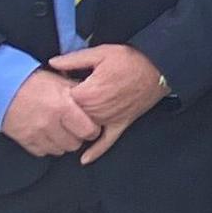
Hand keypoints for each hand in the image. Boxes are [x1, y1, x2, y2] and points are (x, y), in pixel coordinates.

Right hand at [0, 70, 101, 157]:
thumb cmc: (32, 82)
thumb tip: (95, 100)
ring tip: (60, 131)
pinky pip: (42, 152)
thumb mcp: (60, 81)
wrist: (1, 87)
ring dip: (62, 143)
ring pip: (60, 150)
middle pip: (75, 144)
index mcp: (63, 106)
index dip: (92, 129)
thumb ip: (78, 93)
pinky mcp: (24, 139)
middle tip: (74, 129)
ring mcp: (36, 133)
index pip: (88, 130)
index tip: (90, 126)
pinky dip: (47, 146)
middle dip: (78, 138)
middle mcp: (50, 122)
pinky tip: (47, 135)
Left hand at [50, 43, 170, 160]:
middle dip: (64, 110)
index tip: (55, 87)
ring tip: (65, 123)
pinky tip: (85, 159)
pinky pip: (106, 142)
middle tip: (61, 101)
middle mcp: (96, 110)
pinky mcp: (120, 125)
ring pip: (84, 130)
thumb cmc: (131, 60)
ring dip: (74, 128)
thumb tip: (52, 62)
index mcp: (88, 93)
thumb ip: (74, 60)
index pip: (61, 100)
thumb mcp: (101, 53)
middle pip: (70, 117)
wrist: (159, 70)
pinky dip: (95, 151)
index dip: (57, 92)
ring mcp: (108, 120)